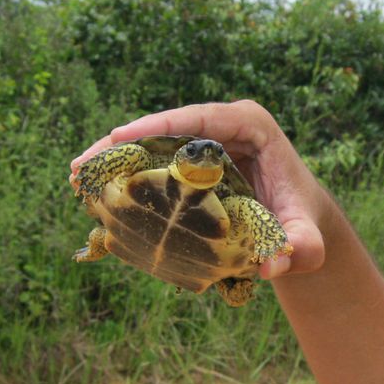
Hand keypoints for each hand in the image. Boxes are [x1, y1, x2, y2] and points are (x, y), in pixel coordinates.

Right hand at [70, 100, 325, 277]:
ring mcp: (205, 140)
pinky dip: (125, 174)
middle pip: (165, 125)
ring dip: (113, 158)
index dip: (157, 123)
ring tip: (76, 177)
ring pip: (152, 142)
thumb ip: (298, 249)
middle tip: (83, 165)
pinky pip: (153, 160)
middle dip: (120, 142)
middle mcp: (224, 125)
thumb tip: (271, 266)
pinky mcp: (191, 158)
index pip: (201, 118)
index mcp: (252, 125)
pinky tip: (94, 192)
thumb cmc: (303, 224)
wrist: (300, 224)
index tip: (120, 135)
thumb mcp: (307, 240)